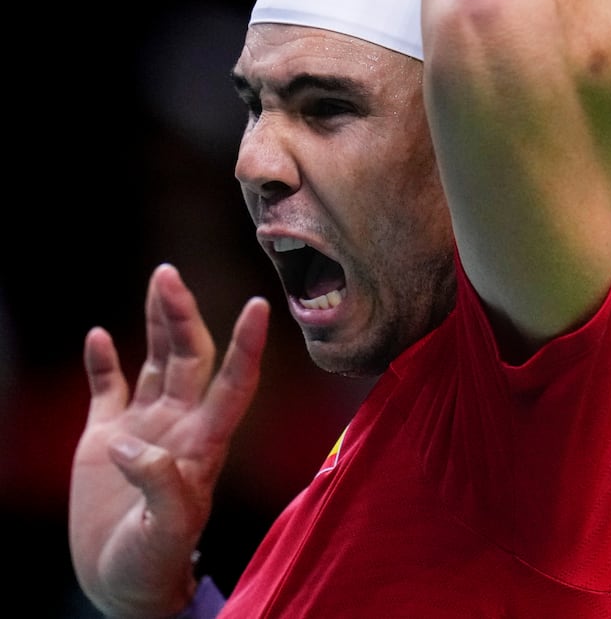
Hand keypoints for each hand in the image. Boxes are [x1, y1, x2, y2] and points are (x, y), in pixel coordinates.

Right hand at [69, 264, 268, 617]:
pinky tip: (101, 334)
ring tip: (160, 279)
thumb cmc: (153, 566)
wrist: (121, 586)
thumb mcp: (165, 534)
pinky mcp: (105, 438)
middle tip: (169, 274)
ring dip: (158, 320)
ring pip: (158, 359)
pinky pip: (108, 387)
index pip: (234, 383)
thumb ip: (160, 487)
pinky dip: (103, 360)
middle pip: (191, 356)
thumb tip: (132, 444)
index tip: (259, 306)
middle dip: (183, 314)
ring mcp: (144, 427)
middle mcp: (180, 425)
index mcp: (204, 445)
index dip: (246, 346)